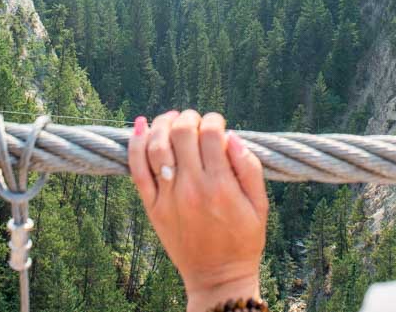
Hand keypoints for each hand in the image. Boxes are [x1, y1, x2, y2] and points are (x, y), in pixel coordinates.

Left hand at [128, 109, 267, 311]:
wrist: (217, 277)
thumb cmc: (242, 240)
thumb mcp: (260, 206)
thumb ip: (249, 168)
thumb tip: (232, 136)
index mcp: (221, 186)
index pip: (211, 134)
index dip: (214, 119)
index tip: (217, 122)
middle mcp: (192, 188)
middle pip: (182, 134)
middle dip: (189, 118)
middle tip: (194, 119)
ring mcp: (168, 197)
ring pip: (157, 146)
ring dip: (162, 124)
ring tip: (171, 118)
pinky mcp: (152, 207)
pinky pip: (137, 170)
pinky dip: (136, 144)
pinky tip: (141, 125)